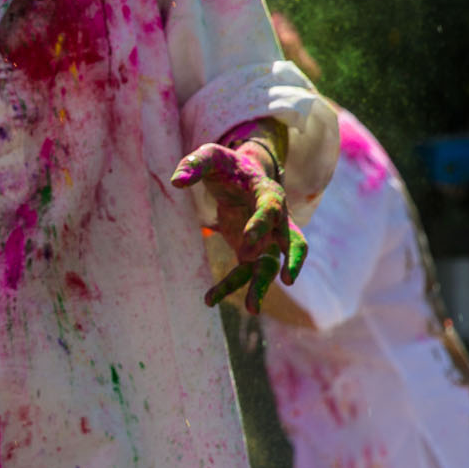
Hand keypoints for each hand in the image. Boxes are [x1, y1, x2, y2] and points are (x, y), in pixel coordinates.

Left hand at [172, 136, 305, 312]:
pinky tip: (209, 299)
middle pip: (290, 242)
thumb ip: (193, 165)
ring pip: (269, 265)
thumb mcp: (209, 156)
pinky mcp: (253, 250)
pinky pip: (245, 272)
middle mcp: (275, 218)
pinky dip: (229, 286)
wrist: (237, 175)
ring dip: (261, 287)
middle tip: (286, 280)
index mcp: (268, 192)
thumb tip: (176, 182)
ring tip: (252, 311)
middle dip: (292, 261)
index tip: (246, 246)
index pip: (270, 209)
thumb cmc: (225, 164)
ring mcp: (267, 238)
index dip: (260, 226)